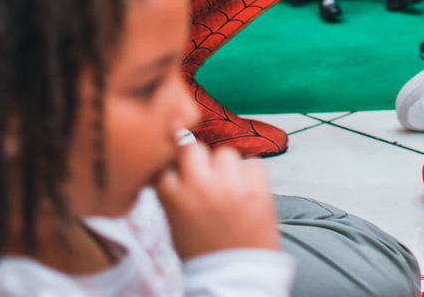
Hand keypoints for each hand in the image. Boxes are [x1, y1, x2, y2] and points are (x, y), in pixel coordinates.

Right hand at [156, 143, 280, 258]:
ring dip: (227, 166)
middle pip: (193, 147)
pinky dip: (251, 173)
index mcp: (174, 197)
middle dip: (199, 158)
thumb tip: (176, 169)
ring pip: (225, 152)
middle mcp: (200, 185)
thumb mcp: (177, 224)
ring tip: (230, 187)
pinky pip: (253, 162)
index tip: (182, 170)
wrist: (237, 277)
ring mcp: (229, 184)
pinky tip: (248, 191)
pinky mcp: (257, 188)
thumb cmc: (206, 254)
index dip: (176, 166)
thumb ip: (175, 194)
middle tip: (207, 173)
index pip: (167, 163)